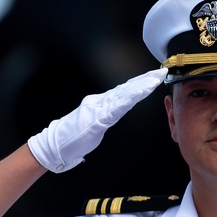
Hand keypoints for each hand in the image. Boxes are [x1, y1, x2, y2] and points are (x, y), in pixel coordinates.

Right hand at [28, 67, 167, 172]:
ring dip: (141, 87)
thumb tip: (115, 111)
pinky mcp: (97, 119)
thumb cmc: (73, 137)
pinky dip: (129, 100)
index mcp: (100, 103)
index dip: (139, 82)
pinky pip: (116, 108)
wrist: (55, 145)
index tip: (153, 76)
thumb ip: (104, 115)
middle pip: (126, 89)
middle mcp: (100, 102)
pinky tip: (140, 93)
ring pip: (124, 95)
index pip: (123, 90)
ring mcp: (98, 109)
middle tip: (160, 71)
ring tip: (155, 80)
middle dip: (145, 80)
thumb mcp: (93, 123)